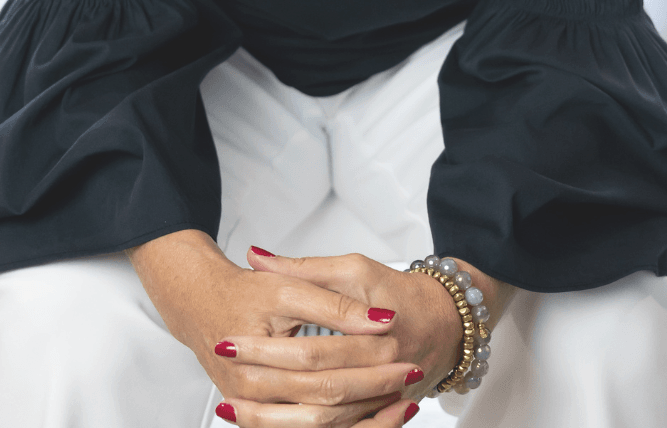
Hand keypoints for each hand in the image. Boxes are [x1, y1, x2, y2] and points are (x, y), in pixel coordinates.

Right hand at [128, 231, 421, 425]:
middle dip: (372, 388)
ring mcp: (259, 408)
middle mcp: (253, 387)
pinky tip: (382, 417)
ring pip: (321, 423)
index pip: (320, 359)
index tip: (400, 341)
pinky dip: (351, 427)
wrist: (202, 305)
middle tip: (411, 370)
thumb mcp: (287, 287)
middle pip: (324, 398)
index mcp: (254, 349)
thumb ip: (330, 301)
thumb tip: (380, 316)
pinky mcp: (267, 417)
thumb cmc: (244, 293)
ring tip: (406, 398)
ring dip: (367, 415)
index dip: (362, 352)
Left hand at [214, 248, 510, 422]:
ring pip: (323, 422)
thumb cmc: (398, 289)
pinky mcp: (375, 414)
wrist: (445, 321)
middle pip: (314, 393)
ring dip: (276, 417)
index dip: (267, 348)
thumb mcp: (354, 268)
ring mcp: (380, 402)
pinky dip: (301, 427)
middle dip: (264, 387)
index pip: (311, 351)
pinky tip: (268, 420)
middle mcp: (380, 378)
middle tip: (222, 377)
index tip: (228, 341)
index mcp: (375, 339)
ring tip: (232, 406)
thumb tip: (255, 256)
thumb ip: (304, 268)